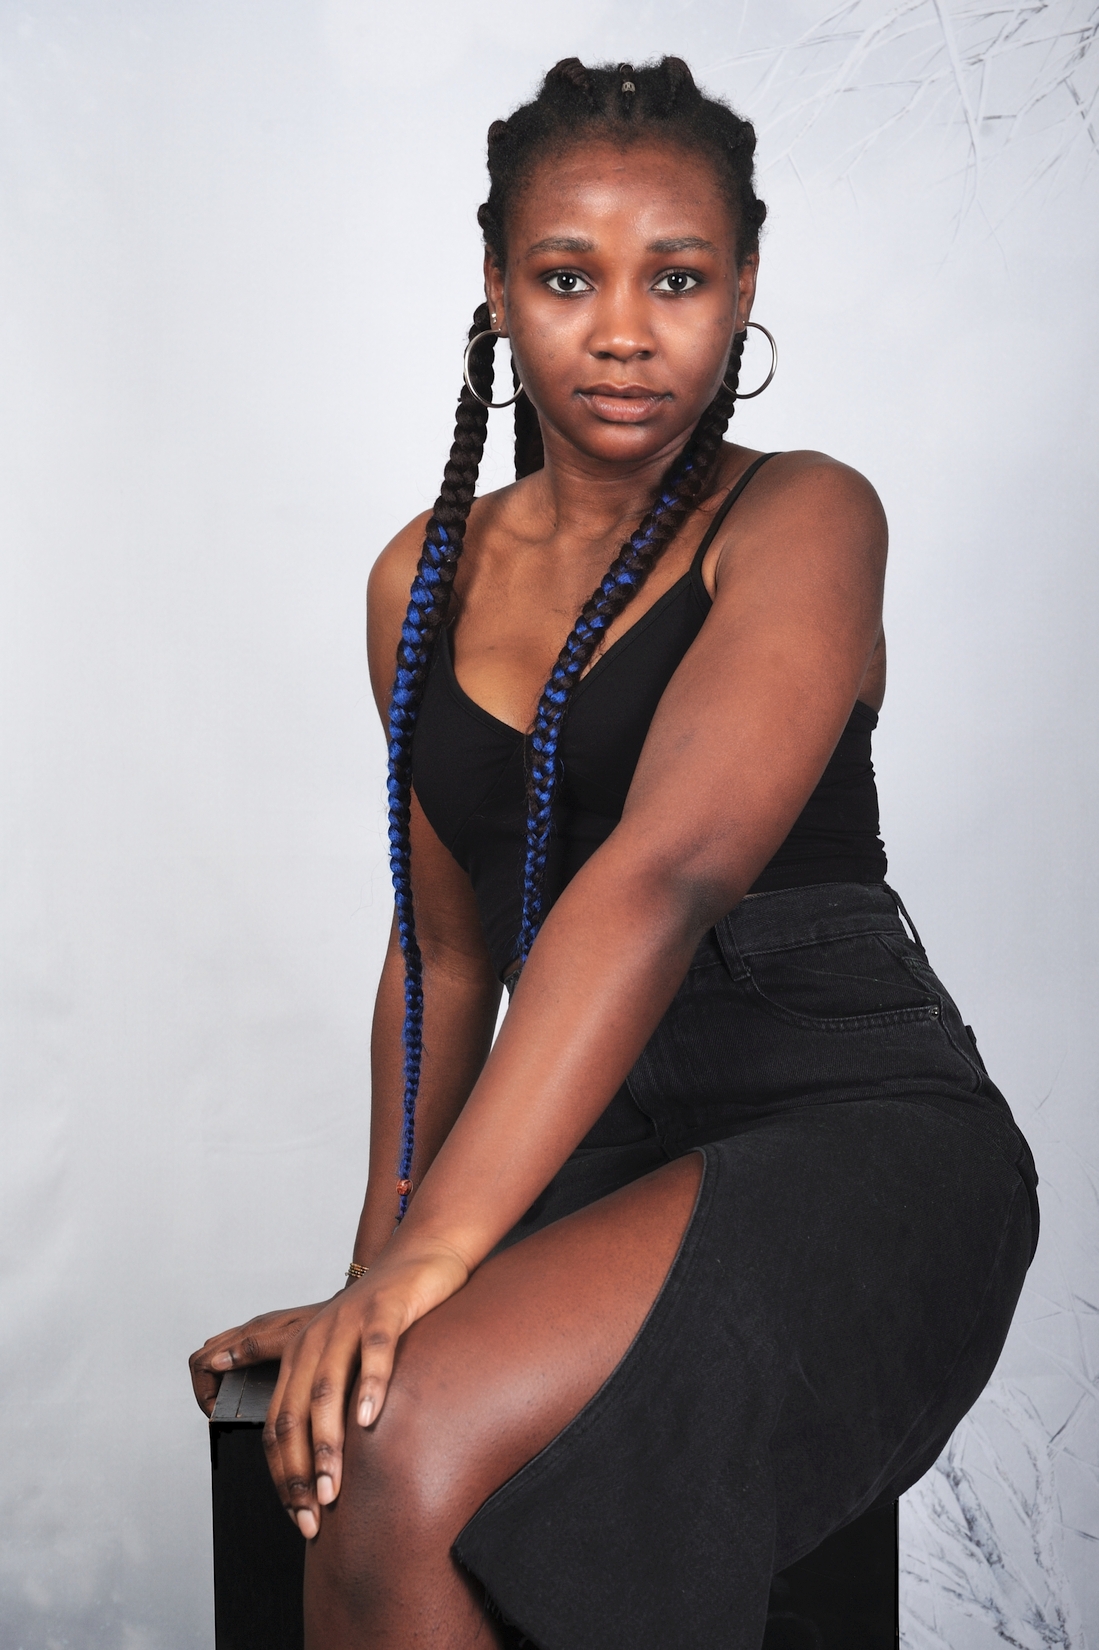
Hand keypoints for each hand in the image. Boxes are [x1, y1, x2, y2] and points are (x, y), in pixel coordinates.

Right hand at [189, 1302, 330, 1416]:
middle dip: (205, 1390)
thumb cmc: (325, 1323)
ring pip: (216, 1358)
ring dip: (216, 1383)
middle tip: (222, 1413)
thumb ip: (255, 1348)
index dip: (202, 1392)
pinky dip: (230, 1376)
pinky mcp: (266, 1341)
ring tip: (234, 1407)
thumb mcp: (290, 1340)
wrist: (351, 1312)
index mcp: (249, 1333)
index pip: (201, 1361)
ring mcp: (255, 1336)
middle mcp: (248, 1332)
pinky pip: (235, 1356)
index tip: (218, 1412)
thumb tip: (217, 1362)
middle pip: (203, 1360)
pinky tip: (249, 1393)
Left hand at [263, 1243, 468, 1538]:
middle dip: (298, 1473)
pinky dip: (370, 1386)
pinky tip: (370, 1418)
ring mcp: (348, 1323)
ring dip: (326, 1444)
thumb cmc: (385, 1317)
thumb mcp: (345, 1356)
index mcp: (299, 1356)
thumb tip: (316, 1463)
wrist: (420, 1258)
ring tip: (333, 1486)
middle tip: (313, 1516)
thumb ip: (326, 1399)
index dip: (282, 1476)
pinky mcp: (384, 1309)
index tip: (300, 1516)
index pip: (276, 1426)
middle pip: (292, 1415)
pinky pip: (374, 1351)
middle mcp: (315, 1340)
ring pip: (326, 1391)